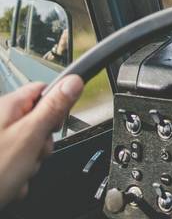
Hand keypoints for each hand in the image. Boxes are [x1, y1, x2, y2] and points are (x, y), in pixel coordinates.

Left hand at [0, 75, 83, 207]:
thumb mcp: (30, 136)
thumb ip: (53, 108)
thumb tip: (73, 81)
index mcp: (7, 107)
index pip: (43, 91)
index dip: (56, 106)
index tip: (54, 124)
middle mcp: (0, 121)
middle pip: (38, 122)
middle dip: (42, 143)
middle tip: (32, 154)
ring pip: (29, 146)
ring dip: (30, 163)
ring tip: (17, 172)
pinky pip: (17, 162)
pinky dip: (18, 174)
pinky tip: (9, 182)